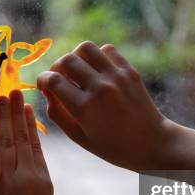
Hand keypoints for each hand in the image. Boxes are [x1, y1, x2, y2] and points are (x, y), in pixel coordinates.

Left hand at [0, 90, 53, 194]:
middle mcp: (29, 176)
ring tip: (1, 100)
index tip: (27, 107)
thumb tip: (28, 167)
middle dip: (17, 113)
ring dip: (3, 120)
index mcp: (44, 180)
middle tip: (13, 92)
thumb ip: (35, 184)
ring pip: (7, 143)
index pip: (36, 145)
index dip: (30, 124)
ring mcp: (10, 181)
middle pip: (22, 138)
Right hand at [37, 41, 173, 171]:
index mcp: (85, 108)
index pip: (53, 80)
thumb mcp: (80, 138)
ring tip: (78, 70)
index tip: (43, 85)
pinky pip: (107, 49)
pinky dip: (98, 56)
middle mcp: (100, 88)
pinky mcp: (129, 71)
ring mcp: (116, 77)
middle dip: (57, 67)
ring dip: (76, 56)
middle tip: (60, 79)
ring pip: (86, 48)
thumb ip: (58, 114)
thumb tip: (47, 93)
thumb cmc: (113, 146)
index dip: (42, 80)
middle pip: (66, 60)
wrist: (152, 143)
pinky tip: (98, 71)